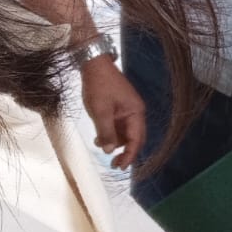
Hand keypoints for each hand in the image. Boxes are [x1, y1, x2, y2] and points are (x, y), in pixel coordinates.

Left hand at [80, 54, 147, 168]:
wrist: (94, 64)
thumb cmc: (100, 86)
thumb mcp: (101, 111)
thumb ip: (106, 132)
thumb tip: (110, 151)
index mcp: (136, 112)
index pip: (137, 139)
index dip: (130, 155)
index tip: (121, 167)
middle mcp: (134, 113)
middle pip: (133, 138)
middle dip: (125, 152)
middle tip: (113, 164)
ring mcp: (126, 110)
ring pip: (124, 133)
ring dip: (115, 142)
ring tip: (100, 146)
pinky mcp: (117, 108)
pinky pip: (117, 126)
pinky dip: (110, 134)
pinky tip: (99, 138)